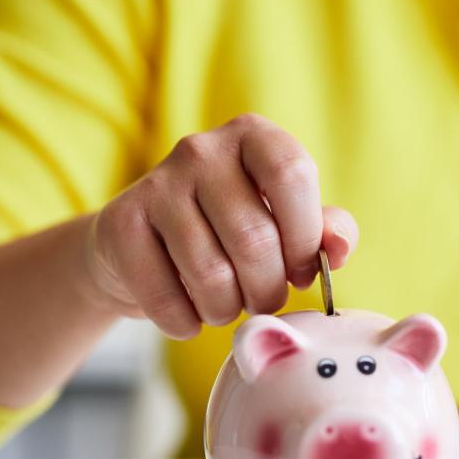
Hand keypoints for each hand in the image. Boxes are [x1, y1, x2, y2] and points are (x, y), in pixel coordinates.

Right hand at [83, 113, 357, 337]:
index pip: (292, 176)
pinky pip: (166, 298)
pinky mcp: (120, 226)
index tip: (302, 272)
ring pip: (212, 274)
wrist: (140, 248)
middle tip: (262, 300)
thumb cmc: (230, 234)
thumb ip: (325, 231)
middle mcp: (201, 149)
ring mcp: (155, 184)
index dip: (305, 237)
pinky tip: (188, 314)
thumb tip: (338, 249)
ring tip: (226, 306)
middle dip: (268, 290)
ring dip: (226, 310)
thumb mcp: (286, 223)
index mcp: (253, 136)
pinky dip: (185, 322)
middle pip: (255, 237)